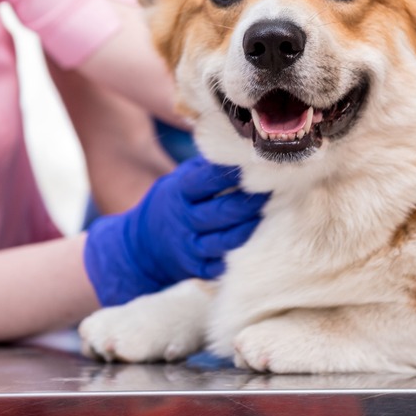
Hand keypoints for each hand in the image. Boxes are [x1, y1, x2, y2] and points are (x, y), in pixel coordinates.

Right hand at [84, 156, 268, 305]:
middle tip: (272, 190)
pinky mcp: (195, 268)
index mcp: (180, 192)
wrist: (143, 244)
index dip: (230, 173)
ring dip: (248, 228)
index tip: (254, 163)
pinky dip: (236, 257)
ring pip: (223, 240)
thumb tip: (241, 146)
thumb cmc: (176, 201)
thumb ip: (208, 166)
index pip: (205, 180)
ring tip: (268, 215)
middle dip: (249, 202)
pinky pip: (218, 266)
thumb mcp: (183, 179)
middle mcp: (183, 220)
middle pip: (220, 212)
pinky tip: (255, 244)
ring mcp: (189, 246)